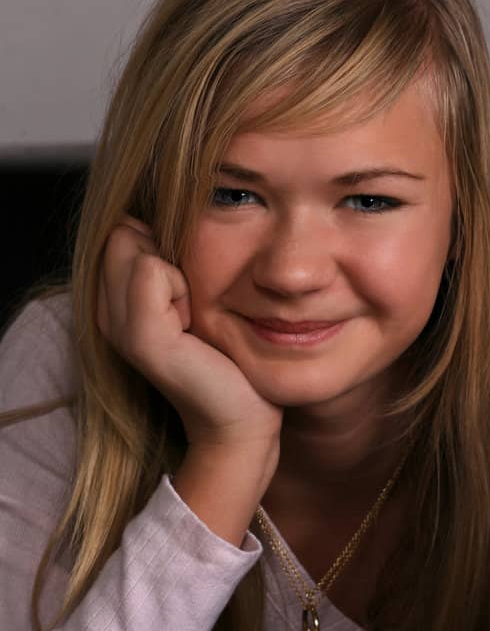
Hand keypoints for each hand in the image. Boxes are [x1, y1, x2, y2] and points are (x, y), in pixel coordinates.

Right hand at [97, 217, 280, 448]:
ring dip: (180, 271)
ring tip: (195, 316)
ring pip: (135, 248)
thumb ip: (172, 261)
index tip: (191, 287)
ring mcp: (117, 326)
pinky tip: (194, 323)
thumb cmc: (229, 357)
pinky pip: (151, 271)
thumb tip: (154, 216)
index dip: (163, 244)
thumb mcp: (198, 297)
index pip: (121, 230)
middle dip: (168, 253)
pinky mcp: (141, 337)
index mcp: (116, 302)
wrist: (242, 415)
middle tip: (194, 302)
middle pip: (123, 234)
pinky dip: (182, 286)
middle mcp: (106, 313)